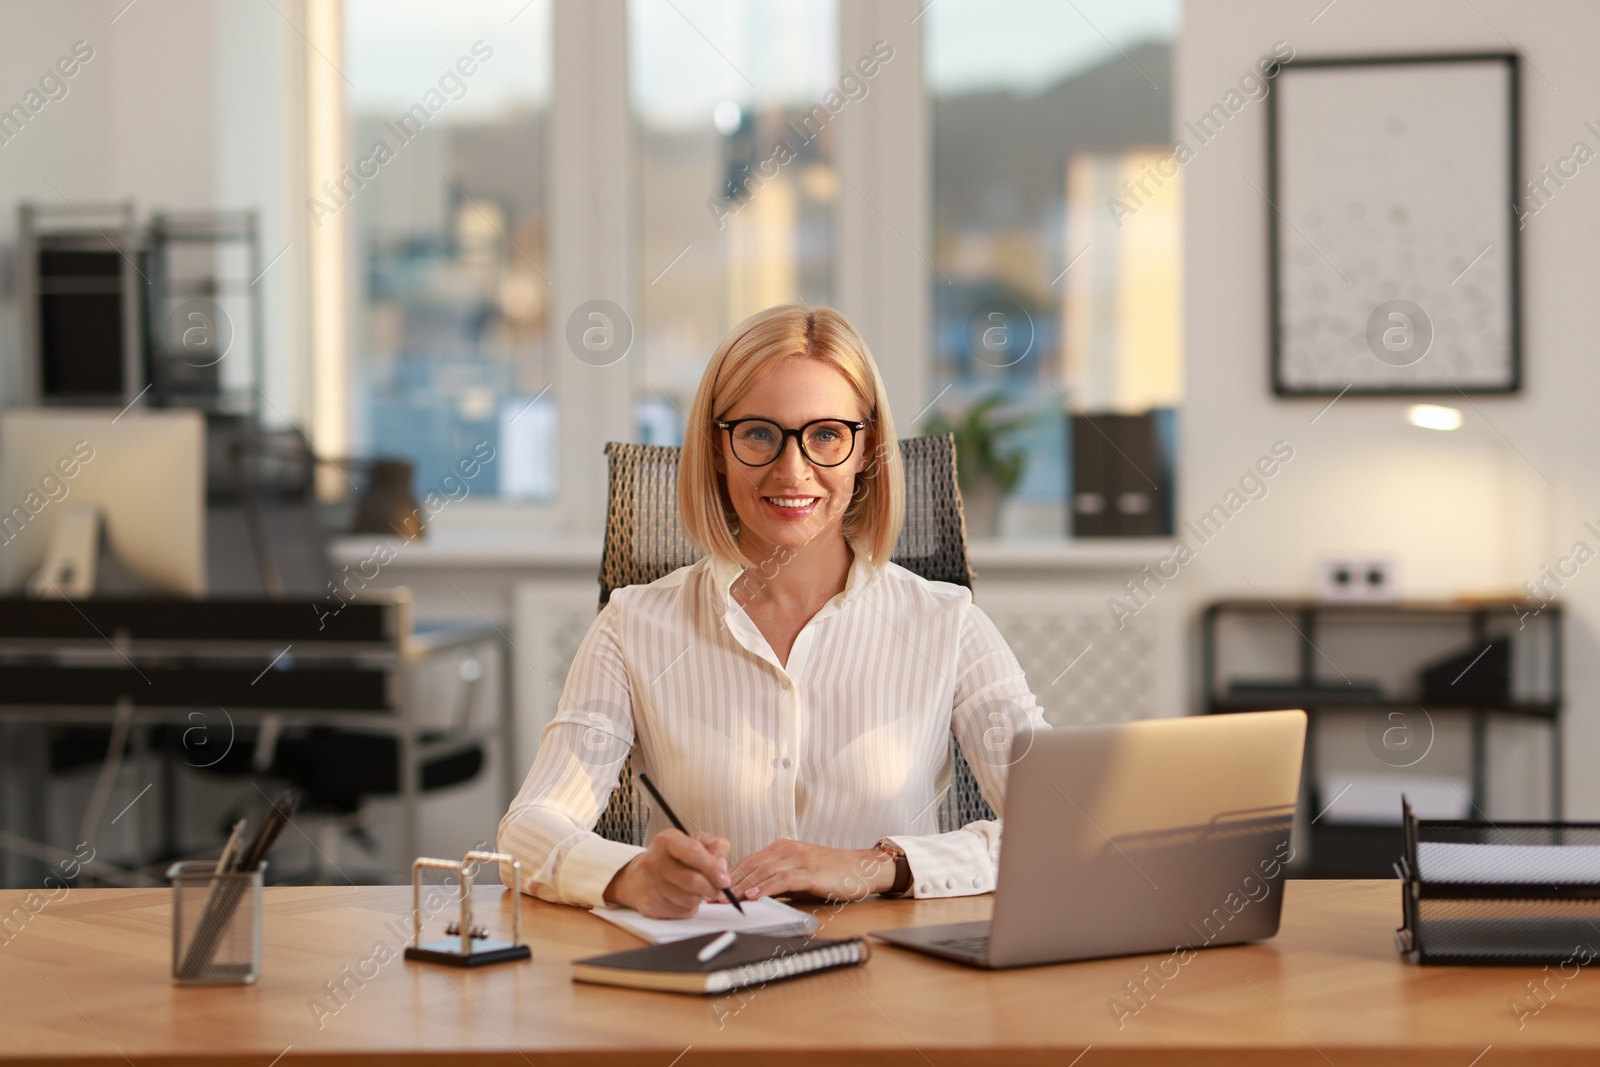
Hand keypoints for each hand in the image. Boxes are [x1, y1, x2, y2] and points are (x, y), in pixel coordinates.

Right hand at [603, 830, 732, 917]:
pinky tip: (681, 898)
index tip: (725, 880)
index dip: (712, 867)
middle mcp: (654, 861)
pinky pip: (681, 913)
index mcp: (667, 840)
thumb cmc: (671, 859)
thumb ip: (714, 848)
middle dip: (712, 888)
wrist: (638, 877)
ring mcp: (650, 884)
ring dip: (699, 898)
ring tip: (694, 890)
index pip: (692, 852)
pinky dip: (688, 908)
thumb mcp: (693, 843)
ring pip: (689, 900)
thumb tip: (722, 866)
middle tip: (719, 889)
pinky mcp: (650, 905)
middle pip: (692, 881)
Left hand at [727, 839, 895, 901]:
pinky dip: (765, 887)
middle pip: (750, 865)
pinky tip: (753, 896)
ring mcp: (798, 859)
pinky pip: (782, 879)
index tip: (712, 889)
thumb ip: (777, 881)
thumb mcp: (799, 875)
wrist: (862, 868)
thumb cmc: (831, 874)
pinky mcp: (809, 871)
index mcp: (782, 848)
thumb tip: (754, 894)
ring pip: (762, 871)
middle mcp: (787, 850)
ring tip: (725, 898)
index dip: (728, 875)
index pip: (748, 861)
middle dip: (728, 882)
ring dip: (741, 886)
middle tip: (710, 896)